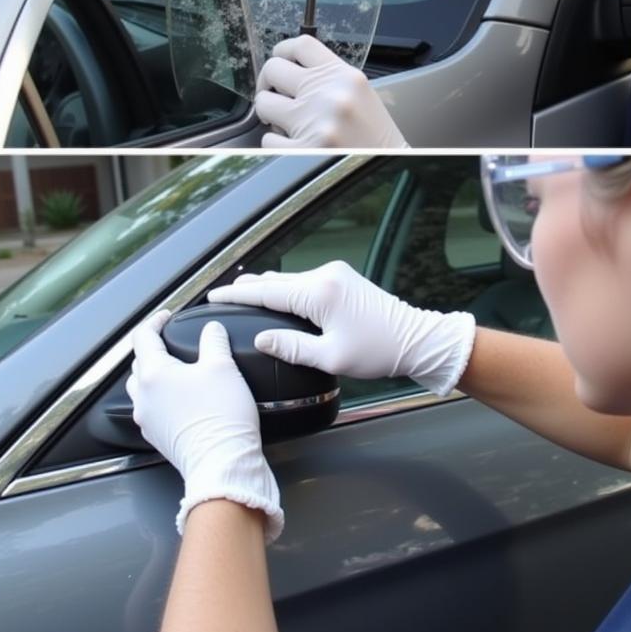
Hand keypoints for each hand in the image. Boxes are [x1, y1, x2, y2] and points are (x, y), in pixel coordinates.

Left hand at [126, 310, 283, 541]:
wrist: (222, 463)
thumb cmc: (221, 416)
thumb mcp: (223, 366)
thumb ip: (214, 340)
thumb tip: (211, 330)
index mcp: (154, 374)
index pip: (143, 337)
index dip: (155, 321)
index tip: (167, 317)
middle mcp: (144, 397)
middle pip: (139, 363)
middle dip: (154, 348)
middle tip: (174, 341)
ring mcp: (149, 419)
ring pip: (142, 388)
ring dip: (155, 375)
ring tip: (178, 370)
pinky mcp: (159, 437)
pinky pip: (153, 409)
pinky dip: (163, 397)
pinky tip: (184, 398)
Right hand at [208, 261, 475, 396]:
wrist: (417, 339)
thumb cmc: (378, 352)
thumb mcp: (330, 357)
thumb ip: (291, 347)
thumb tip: (262, 338)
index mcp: (320, 293)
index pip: (267, 291)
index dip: (237, 295)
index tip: (213, 295)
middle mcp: (326, 275)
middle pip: (276, 281)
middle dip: (248, 288)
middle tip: (220, 295)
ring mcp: (336, 274)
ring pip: (290, 279)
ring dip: (268, 287)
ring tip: (242, 294)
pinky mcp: (343, 278)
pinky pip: (305, 281)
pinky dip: (286, 288)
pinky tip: (276, 296)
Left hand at [255, 34, 407, 147]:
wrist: (392, 167)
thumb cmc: (376, 136)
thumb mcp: (360, 95)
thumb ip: (328, 79)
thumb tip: (289, 74)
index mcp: (345, 77)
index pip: (301, 45)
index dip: (282, 51)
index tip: (279, 62)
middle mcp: (329, 95)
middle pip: (273, 69)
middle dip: (268, 84)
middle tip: (274, 96)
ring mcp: (316, 122)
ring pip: (264, 104)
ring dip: (270, 114)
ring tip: (286, 123)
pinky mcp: (304, 150)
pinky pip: (267, 139)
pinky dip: (276, 144)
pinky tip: (294, 145)